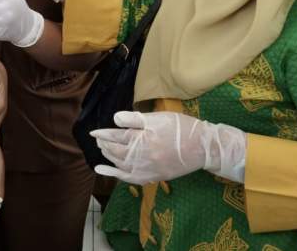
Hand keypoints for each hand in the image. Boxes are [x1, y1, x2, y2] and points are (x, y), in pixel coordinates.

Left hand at [90, 111, 246, 184]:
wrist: (202, 147)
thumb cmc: (180, 128)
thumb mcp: (158, 118)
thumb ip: (135, 119)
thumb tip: (115, 119)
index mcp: (142, 138)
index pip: (117, 136)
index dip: (104, 134)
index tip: (93, 133)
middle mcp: (141, 156)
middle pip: (117, 151)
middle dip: (106, 145)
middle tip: (99, 140)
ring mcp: (147, 169)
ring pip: (121, 164)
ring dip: (109, 157)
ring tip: (102, 151)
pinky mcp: (153, 176)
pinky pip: (129, 178)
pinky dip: (115, 175)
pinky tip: (104, 171)